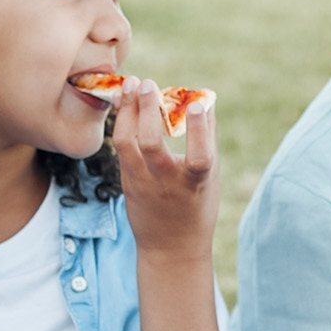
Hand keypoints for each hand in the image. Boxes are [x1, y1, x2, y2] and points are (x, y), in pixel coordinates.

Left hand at [109, 79, 216, 260]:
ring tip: (131, 84)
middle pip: (151, 144)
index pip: (199, 155)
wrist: (170, 247)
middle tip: (148, 83)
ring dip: (126, 110)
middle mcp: (166, 182)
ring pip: (126, 142)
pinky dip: (121, 120)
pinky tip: (124, 101)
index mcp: (194, 182)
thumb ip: (207, 138)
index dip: (199, 129)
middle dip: (147, 110)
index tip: (197, 104)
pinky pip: (119, 145)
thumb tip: (205, 100)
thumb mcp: (210, 175)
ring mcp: (141, 181)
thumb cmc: (196, 205)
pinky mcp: (126, 180)